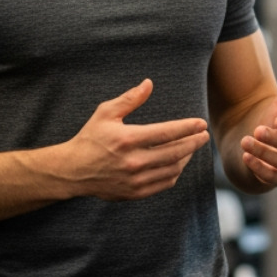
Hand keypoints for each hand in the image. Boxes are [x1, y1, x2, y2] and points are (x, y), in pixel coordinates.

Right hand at [62, 79, 211, 200]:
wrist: (73, 171)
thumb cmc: (90, 138)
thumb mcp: (105, 113)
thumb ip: (130, 99)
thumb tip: (149, 83)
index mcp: (127, 139)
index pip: (167, 132)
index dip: (188, 128)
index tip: (201, 123)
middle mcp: (133, 161)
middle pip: (175, 152)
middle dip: (194, 143)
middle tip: (203, 135)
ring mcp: (135, 180)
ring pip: (172, 169)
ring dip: (186, 158)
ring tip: (191, 147)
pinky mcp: (134, 193)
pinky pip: (164, 183)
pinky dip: (175, 173)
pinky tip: (177, 163)